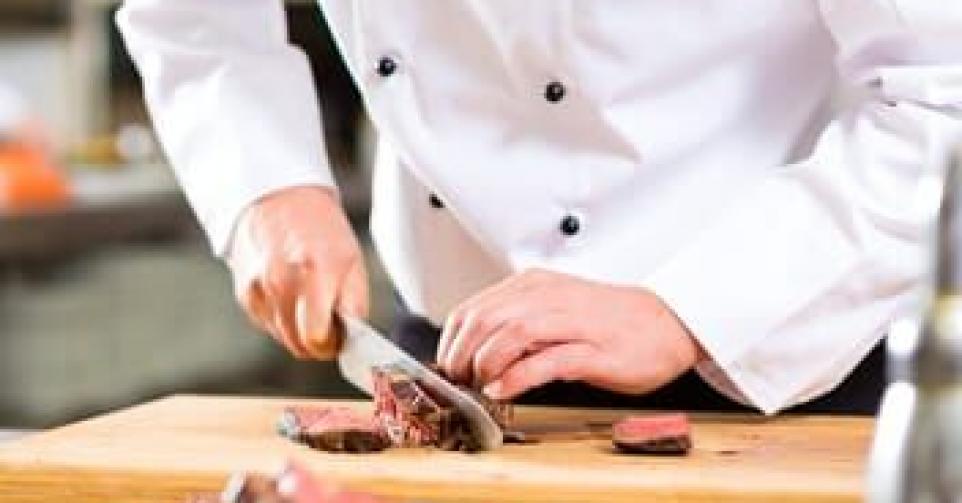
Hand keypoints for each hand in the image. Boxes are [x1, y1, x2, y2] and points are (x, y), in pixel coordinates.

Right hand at [227, 186, 368, 359]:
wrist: (278, 196)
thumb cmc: (320, 226)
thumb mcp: (353, 259)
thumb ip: (355, 303)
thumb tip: (353, 336)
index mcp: (315, 275)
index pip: (317, 338)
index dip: (332, 343)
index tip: (339, 336)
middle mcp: (282, 284)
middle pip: (298, 345)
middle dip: (317, 341)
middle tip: (328, 322)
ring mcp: (259, 289)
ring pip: (282, 338)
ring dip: (298, 330)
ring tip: (308, 301)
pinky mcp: (245, 293)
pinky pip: (268, 324)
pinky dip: (281, 318)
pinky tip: (290, 293)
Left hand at [436, 269, 702, 399]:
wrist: (666, 324)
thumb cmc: (607, 322)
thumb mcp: (553, 310)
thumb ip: (516, 324)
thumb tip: (473, 352)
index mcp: (534, 286)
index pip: (472, 309)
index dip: (452, 342)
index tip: (449, 366)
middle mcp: (548, 297)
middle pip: (484, 321)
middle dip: (462, 356)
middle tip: (462, 381)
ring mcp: (571, 322)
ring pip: (509, 334)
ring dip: (485, 364)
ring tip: (481, 384)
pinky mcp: (593, 350)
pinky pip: (545, 361)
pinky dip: (516, 377)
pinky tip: (504, 390)